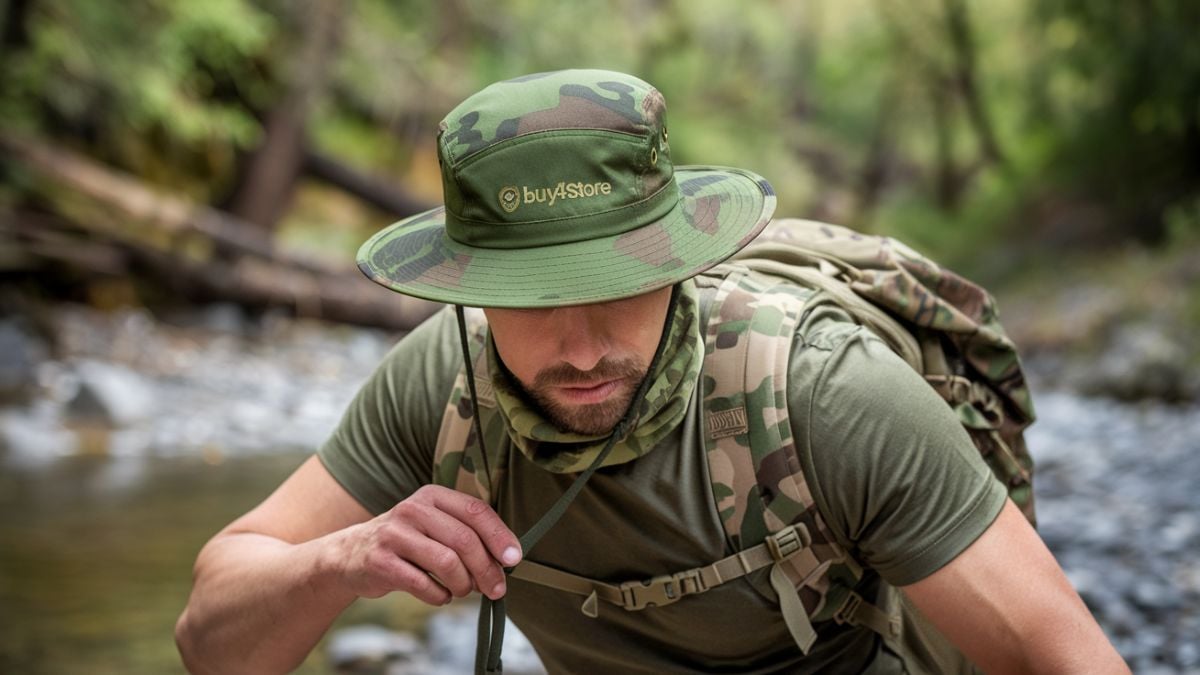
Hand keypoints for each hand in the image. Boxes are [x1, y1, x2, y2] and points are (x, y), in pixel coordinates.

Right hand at [333, 485, 520, 605]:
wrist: (350, 555)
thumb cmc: (406, 542)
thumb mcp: (433, 525)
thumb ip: (467, 535)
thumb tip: (506, 560)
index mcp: (432, 496)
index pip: (476, 511)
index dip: (499, 536)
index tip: (514, 559)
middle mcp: (412, 509)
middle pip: (464, 540)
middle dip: (486, 569)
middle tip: (496, 589)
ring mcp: (393, 534)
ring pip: (447, 562)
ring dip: (463, 585)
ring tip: (462, 591)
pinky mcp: (380, 561)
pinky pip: (422, 584)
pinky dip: (439, 595)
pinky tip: (440, 595)